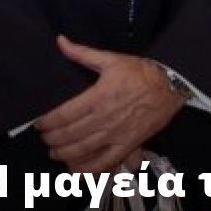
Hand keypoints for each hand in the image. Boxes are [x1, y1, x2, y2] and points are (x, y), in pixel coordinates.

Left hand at [34, 36, 184, 172]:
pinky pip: (105, 162)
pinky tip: (76, 170)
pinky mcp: (128, 145)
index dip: (46, 122)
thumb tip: (60, 41)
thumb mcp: (111, 59)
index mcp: (97, 97)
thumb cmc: (141, 72)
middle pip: (68, 135)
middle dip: (51, 139)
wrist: (170, 85)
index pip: (63, 115)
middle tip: (44, 138)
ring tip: (54, 152)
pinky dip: (88, 169)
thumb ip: (82, 53)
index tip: (39, 124)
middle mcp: (104, 118)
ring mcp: (116, 134)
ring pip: (82, 150)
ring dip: (63, 154)